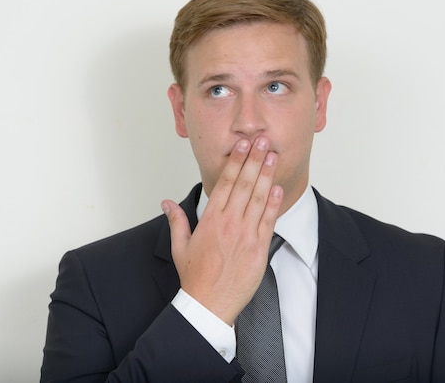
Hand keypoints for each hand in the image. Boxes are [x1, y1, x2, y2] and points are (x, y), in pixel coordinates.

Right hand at [161, 136, 282, 324]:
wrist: (209, 304)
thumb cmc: (195, 276)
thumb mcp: (179, 246)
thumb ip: (176, 221)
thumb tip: (166, 203)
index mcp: (210, 220)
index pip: (225, 183)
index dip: (236, 162)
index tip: (242, 146)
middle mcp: (229, 223)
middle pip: (244, 185)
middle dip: (254, 160)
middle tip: (262, 141)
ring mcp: (246, 235)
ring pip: (259, 199)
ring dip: (266, 175)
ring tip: (272, 156)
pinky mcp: (259, 249)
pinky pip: (268, 221)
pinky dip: (274, 203)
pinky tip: (278, 188)